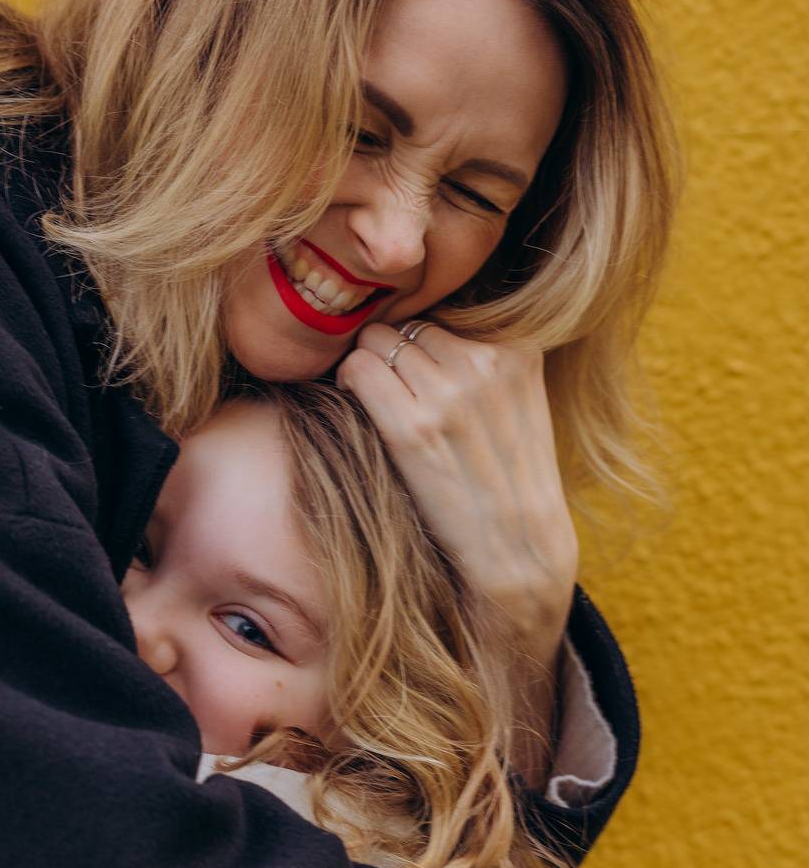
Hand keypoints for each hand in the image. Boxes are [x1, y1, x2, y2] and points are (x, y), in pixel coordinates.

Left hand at [336, 321, 577, 783]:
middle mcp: (486, 362)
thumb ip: (481, 359)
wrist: (517, 554)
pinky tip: (359, 410)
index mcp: (518, 349)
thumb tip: (414, 323)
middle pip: (407, 325)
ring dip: (367, 369)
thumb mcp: (518, 404)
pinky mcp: (412, 428)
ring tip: (380, 409)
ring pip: (377, 341)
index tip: (419, 379)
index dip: (421, 345)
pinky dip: (348, 383)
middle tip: (393, 396)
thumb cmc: (506, 481)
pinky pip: (358, 369)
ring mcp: (449, 394)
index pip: (444, 313)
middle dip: (393, 354)